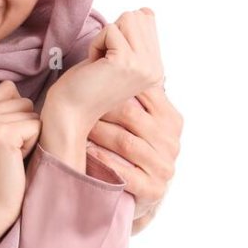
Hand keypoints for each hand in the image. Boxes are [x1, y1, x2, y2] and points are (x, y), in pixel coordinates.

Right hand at [0, 80, 40, 247]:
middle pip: (23, 100)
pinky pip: (36, 126)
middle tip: (8, 152)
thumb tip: (29, 95)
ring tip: (12, 156)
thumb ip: (1, 113)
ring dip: (30, 135)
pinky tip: (17, 160)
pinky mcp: (2, 134)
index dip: (16, 114)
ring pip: (31, 112)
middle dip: (24, 125)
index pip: (9, 89)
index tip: (4, 141)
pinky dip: (33, 144)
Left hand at [47, 8, 164, 128]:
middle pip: (137, 16)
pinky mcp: (127, 62)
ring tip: (99, 63)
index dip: (119, 33)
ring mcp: (144, 66)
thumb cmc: (85, 85)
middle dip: (112, 33)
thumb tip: (147, 10)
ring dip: (104, 38)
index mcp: (155, 67)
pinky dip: (96, 44)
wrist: (69, 113)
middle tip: (103, 61)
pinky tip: (94, 66)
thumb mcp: (116, 56)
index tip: (109, 59)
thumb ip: (135, 36)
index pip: (146, 21)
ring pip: (127, 20)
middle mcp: (155, 68)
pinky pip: (110, 30)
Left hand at [86, 83, 182, 232]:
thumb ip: (133, 93)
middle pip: (130, 115)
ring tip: (76, 125)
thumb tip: (116, 55)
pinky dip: (101, 160)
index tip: (90, 78)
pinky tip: (85, 152)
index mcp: (172, 120)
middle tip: (76, 102)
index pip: (144, 93)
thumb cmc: (130, 147)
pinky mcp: (153, 190)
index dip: (114, 85)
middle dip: (99, 107)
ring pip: (125, 142)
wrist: (137, 192)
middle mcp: (172, 142)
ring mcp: (164, 167)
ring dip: (96, 132)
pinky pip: (123, 171)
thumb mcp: (138, 119)